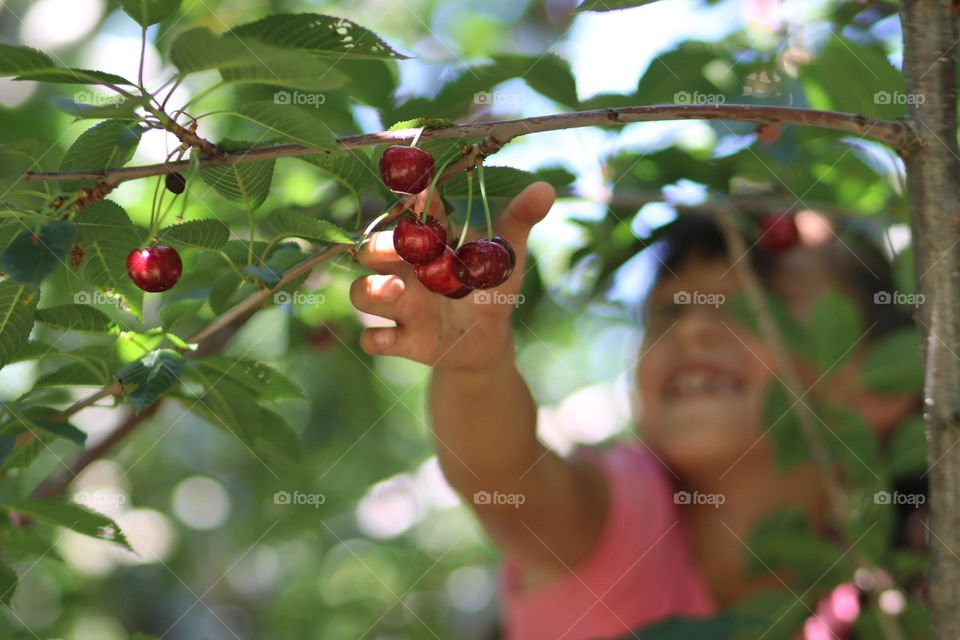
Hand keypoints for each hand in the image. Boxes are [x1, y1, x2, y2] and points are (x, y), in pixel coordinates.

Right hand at [350, 181, 555, 370]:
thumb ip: (520, 220)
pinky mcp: (401, 340)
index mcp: (428, 241)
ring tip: (397, 289)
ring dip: (372, 290)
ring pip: (361, 293)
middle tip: (399, 249)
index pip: (412, 214)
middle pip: (370, 250)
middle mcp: (405, 269)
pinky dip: (377, 340)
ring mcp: (400, 305)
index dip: (413, 201)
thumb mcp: (507, 254)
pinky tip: (394, 339)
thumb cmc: (492, 286)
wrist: (489, 339)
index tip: (423, 190)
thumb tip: (545, 188)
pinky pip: (373, 341)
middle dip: (378, 247)